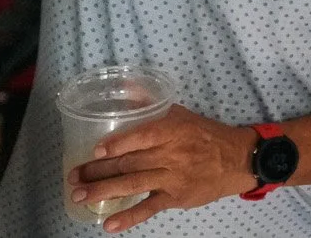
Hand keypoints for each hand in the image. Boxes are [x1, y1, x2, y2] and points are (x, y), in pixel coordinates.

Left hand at [68, 105, 254, 231]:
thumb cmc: (206, 135)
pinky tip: (109, 224)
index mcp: (173, 130)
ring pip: (132, 184)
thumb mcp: (182, 114)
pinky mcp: (176, 197)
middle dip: (97, 171)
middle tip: (73, 178)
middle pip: (129, 163)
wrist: (237, 159)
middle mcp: (172, 154)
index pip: (141, 137)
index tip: (95, 151)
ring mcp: (173, 177)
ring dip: (103, 191)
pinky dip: (128, 217)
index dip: (116, 145)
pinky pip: (148, 208)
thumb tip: (126, 86)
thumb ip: (152, 104)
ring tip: (79, 196)